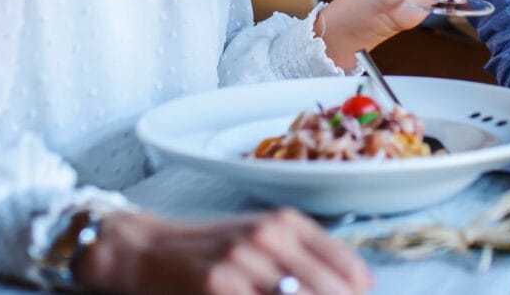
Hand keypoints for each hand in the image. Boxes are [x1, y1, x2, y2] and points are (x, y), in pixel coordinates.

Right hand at [80, 208, 370, 294]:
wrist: (147, 250)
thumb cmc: (211, 249)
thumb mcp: (263, 237)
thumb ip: (309, 255)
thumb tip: (362, 283)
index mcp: (287, 222)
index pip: (347, 267)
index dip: (357, 291)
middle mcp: (269, 236)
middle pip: (330, 289)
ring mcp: (243, 261)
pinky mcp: (218, 285)